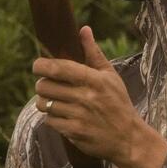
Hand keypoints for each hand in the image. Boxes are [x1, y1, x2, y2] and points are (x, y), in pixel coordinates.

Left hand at [33, 26, 166, 167]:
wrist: (128, 138)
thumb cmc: (118, 103)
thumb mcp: (110, 76)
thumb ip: (94, 53)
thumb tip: (84, 29)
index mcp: (95, 80)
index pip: (58, 68)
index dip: (41, 65)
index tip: (38, 66)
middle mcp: (86, 97)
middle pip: (44, 86)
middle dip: (42, 85)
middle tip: (48, 86)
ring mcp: (79, 116)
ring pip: (44, 104)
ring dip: (46, 102)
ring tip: (56, 101)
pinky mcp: (73, 132)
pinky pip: (49, 121)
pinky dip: (53, 118)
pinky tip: (64, 116)